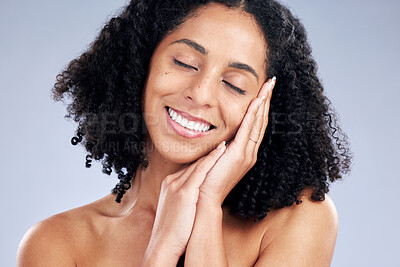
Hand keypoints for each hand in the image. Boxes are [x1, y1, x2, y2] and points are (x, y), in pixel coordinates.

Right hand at [145, 141, 226, 259]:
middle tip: (225, 141)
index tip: (217, 151)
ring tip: (227, 141)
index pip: (190, 167)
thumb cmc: (172, 231)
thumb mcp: (175, 209)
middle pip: (194, 163)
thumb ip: (183, 197)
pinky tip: (222, 150)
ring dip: (214, 151)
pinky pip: (201, 170)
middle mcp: (172, 181)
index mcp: (169, 184)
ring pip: (198, 163)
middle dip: (210, 153)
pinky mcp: (184, 192)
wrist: (163, 245)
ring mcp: (177, 185)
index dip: (205, 159)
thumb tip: (196, 195)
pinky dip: (212, 159)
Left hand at [198, 77, 275, 205]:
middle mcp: (250, 153)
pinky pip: (248, 130)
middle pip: (262, 121)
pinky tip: (257, 100)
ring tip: (269, 85)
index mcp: (245, 153)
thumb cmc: (205, 179)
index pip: (256, 126)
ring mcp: (247, 154)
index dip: (261, 108)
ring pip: (259, 123)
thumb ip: (218, 146)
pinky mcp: (239, 155)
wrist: (204, 199)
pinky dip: (254, 114)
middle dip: (267, 100)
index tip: (263, 91)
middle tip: (272, 82)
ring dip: (264, 103)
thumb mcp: (214, 158)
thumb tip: (216, 137)